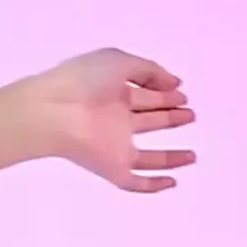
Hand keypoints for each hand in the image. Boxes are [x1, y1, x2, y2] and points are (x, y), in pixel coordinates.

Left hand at [25, 47, 196, 191]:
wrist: (54, 111)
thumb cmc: (83, 80)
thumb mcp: (119, 61)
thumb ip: (150, 71)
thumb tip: (176, 83)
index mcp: (113, 91)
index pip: (144, 94)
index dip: (165, 93)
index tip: (182, 92)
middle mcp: (114, 118)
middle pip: (147, 120)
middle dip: (170, 117)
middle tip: (190, 113)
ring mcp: (113, 145)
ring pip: (147, 156)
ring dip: (170, 157)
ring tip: (192, 155)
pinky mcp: (111, 167)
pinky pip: (134, 182)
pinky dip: (153, 185)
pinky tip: (173, 181)